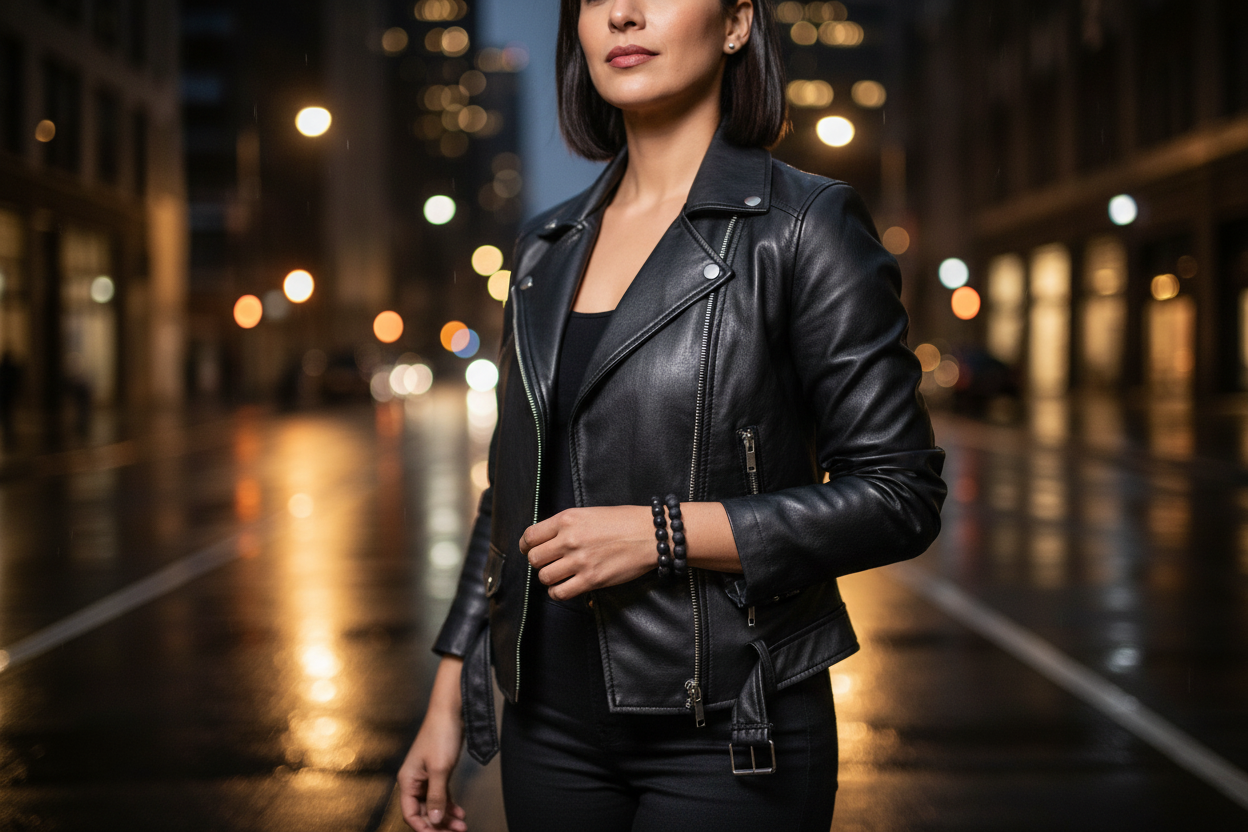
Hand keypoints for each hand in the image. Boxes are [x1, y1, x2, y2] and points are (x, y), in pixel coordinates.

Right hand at [398, 658, 468, 830]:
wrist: (451, 711)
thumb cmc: (441, 735)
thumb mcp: (440, 770)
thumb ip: (436, 797)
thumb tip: (434, 821)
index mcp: (407, 780)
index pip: (410, 813)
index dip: (423, 827)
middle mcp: (414, 781)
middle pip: (423, 811)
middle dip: (439, 824)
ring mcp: (426, 776)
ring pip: (434, 805)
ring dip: (447, 816)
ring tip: (462, 825)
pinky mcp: (438, 771)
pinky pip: (441, 795)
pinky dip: (450, 805)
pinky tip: (460, 812)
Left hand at [520, 506, 655, 599]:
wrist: (650, 534)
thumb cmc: (624, 521)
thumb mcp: (590, 513)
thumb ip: (567, 525)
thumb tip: (549, 539)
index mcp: (567, 519)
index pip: (530, 536)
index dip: (527, 546)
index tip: (530, 550)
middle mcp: (569, 540)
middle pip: (534, 559)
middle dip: (539, 563)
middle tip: (549, 563)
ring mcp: (579, 561)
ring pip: (544, 577)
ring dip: (549, 578)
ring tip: (559, 575)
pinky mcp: (591, 579)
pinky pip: (560, 593)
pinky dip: (558, 592)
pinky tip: (566, 587)